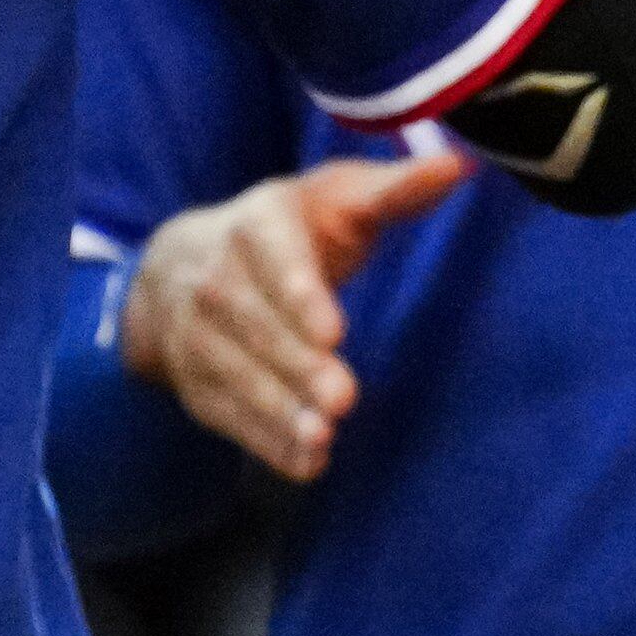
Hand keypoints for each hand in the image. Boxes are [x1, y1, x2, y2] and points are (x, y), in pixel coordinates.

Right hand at [117, 145, 463, 477]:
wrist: (179, 263)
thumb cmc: (286, 229)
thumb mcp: (334, 198)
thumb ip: (393, 192)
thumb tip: (456, 169)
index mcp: (255, 228)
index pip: (276, 263)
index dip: (301, 298)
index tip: (334, 332)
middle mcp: (215, 282)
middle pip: (256, 328)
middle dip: (297, 366)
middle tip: (343, 399)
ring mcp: (197, 338)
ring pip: (237, 377)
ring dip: (278, 413)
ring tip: (323, 439)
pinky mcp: (197, 385)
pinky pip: (228, 418)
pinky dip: (264, 444)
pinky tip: (305, 465)